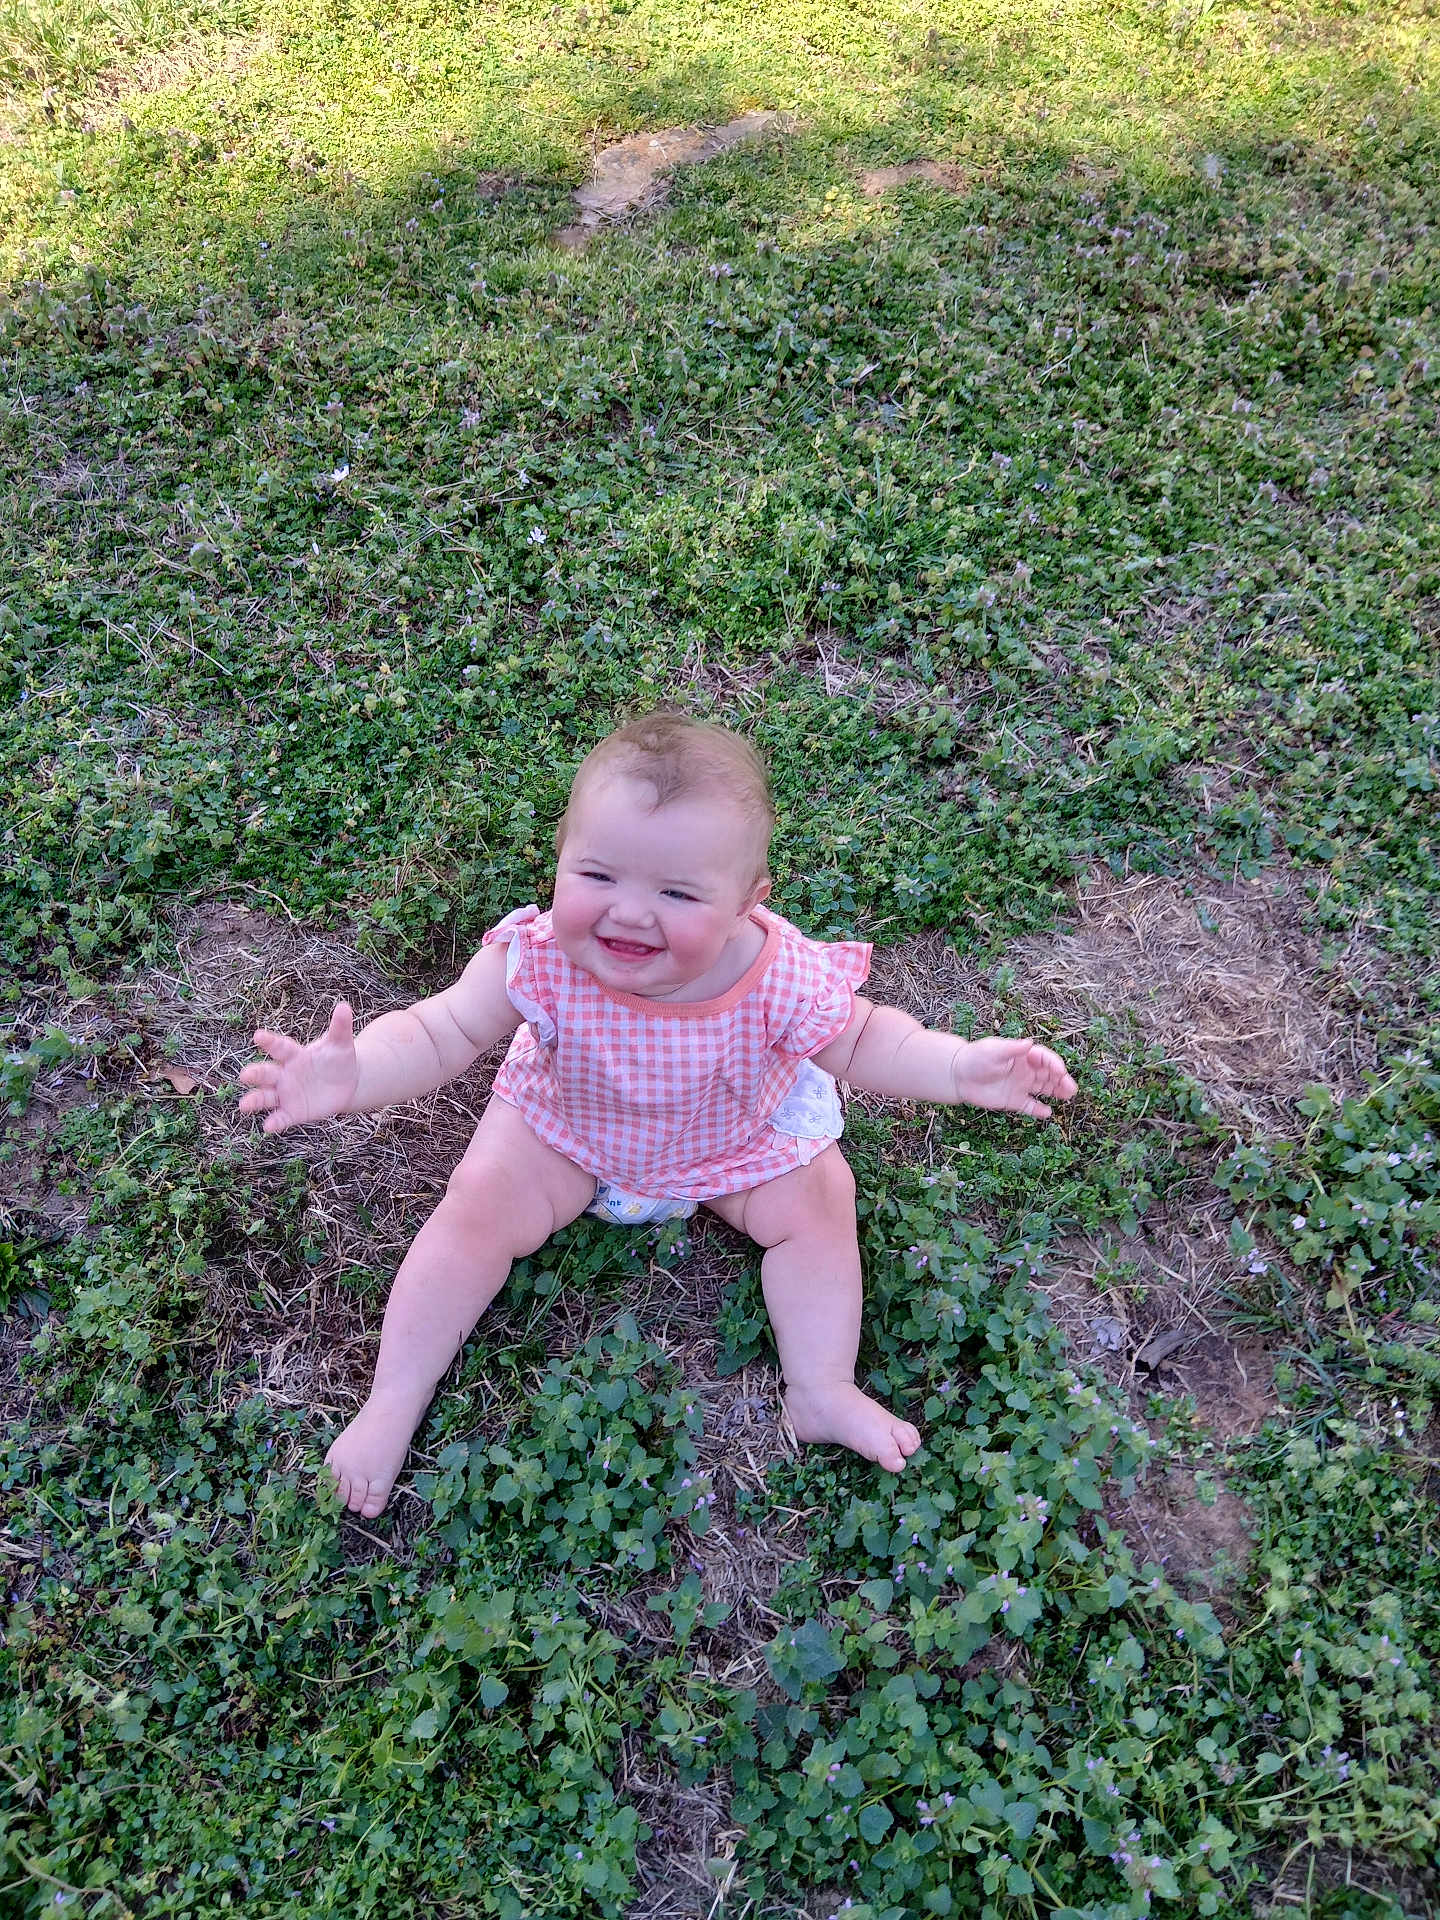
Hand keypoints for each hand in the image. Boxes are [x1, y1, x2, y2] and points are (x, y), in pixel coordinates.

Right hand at [237, 1002, 358, 1132]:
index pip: (279, 1047)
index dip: (269, 1041)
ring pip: (266, 1097)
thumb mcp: (340, 1043)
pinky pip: (281, 1117)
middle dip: (256, 1074)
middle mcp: (284, 1074)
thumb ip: (340, 1027)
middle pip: (266, 1073)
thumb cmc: (338, 1058)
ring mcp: (286, 1094)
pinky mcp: (293, 1112)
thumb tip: (345, 1007)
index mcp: (293, 1055)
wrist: (347, 1082)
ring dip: (255, 1100)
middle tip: (245, 1075)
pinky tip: (268, 1127)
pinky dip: (275, 1122)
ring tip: (244, 1105)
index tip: (258, 1036)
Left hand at [951, 1036, 1076, 1118]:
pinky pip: (1029, 1106)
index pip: (1044, 1058)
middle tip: (1071, 1088)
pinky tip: (1047, 1113)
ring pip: (1044, 1089)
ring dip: (1056, 1092)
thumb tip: (1029, 1043)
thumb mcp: (993, 1050)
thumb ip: (1012, 1049)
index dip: (1054, 1064)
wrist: (957, 1075)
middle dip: (1061, 1080)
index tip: (1060, 1071)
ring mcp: (1020, 1085)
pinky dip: (1038, 1110)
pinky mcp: (1013, 1100)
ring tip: (1068, 1096)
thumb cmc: (975, 1058)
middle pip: (1049, 1074)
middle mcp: (1025, 1070)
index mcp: (1022, 1056)